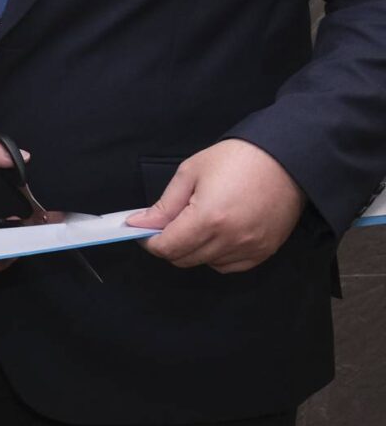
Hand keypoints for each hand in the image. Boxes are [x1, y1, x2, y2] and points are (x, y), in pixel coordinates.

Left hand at [129, 139, 307, 272]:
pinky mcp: (264, 251)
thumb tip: (139, 223)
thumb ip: (164, 205)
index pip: (167, 248)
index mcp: (208, 219)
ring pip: (206, 263)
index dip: (150, 241)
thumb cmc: (237, 159)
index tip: (144, 230)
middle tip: (169, 224)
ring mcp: (250, 248)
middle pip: (184, 259)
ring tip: (198, 222)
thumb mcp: (190, 173)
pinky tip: (218, 234)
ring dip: (194, 249)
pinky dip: (217, 255)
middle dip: (169, 244)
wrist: (286, 159)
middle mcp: (230, 239)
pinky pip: (230, 265)